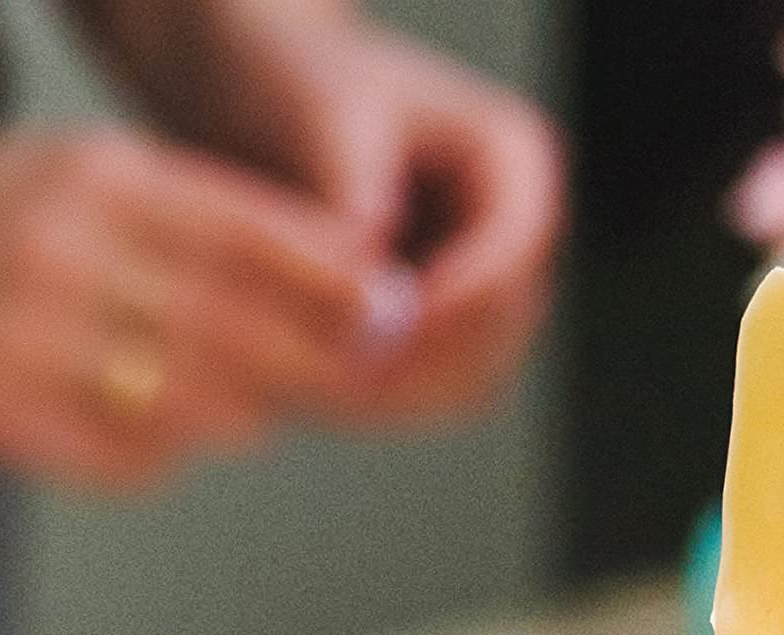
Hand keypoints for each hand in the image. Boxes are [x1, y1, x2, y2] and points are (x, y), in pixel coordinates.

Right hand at [0, 128, 378, 488]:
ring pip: (193, 407)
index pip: (247, 232)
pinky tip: (159, 432)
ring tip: (252, 408)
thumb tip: (353, 285)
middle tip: (357, 380)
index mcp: (93, 177)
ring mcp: (23, 336)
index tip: (394, 313)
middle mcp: (58, 248)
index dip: (334, 283)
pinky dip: (166, 454)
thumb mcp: (94, 180)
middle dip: (313, 364)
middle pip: (235, 330)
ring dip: (245, 416)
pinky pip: (130, 461)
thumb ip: (212, 219)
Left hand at [113, 5, 561, 423]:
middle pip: (501, 329)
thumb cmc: (293, 80)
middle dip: (425, 363)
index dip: (456, 302)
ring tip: (319, 397)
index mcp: (514, 160)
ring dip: (402, 397)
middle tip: (344, 387)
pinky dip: (378, 404)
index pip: (513, 249)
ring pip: (473, 379)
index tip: (376, 328)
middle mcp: (518, 237)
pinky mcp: (447, 342)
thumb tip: (372, 291)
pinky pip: (430, 395)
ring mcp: (489, 297)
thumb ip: (352, 188)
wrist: (266, 98)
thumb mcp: (321, 110)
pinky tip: (312, 398)